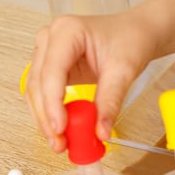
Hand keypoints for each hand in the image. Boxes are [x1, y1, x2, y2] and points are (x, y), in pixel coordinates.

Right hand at [24, 12, 153, 151]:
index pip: (52, 71)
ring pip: (37, 91)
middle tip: (60, 143)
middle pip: (39, 84)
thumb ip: (110, 100)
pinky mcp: (53, 68)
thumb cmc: (131, 39)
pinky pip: (45, 94)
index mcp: (67, 31)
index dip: (53, 102)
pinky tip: (63, 130)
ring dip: (46, 118)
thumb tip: (99, 131)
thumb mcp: (125, 69)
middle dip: (47, 116)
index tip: (61, 128)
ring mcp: (48, 53)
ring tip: (61, 142)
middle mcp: (50, 39)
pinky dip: (52, 113)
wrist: (138, 33)